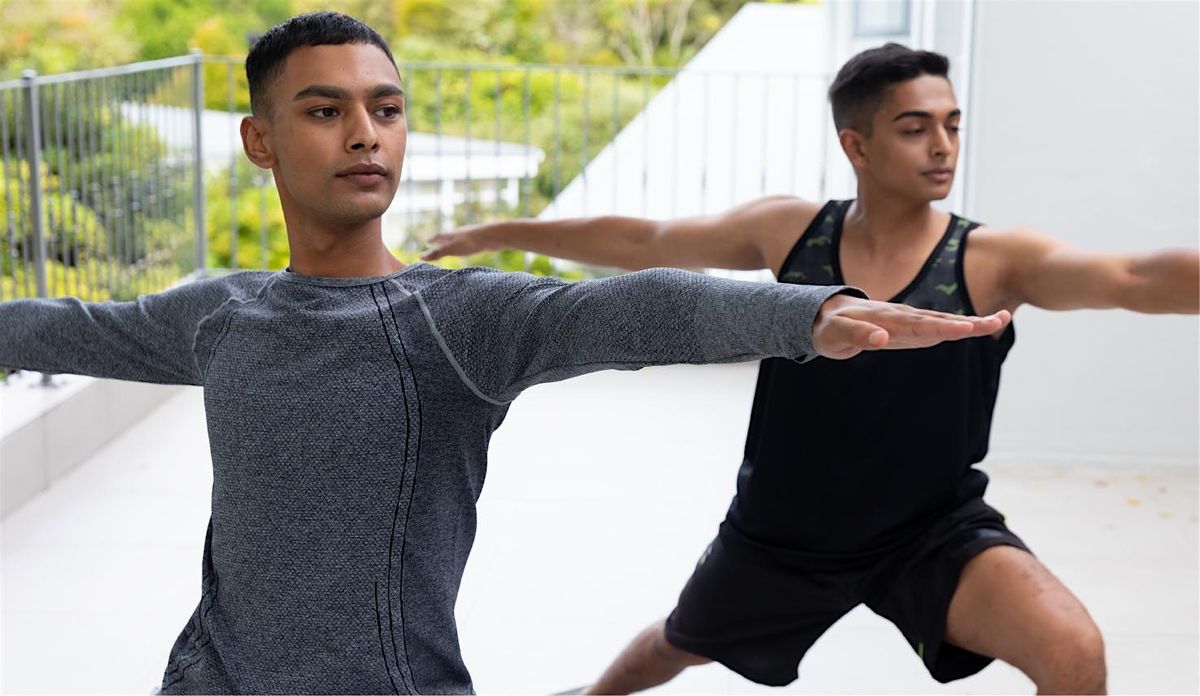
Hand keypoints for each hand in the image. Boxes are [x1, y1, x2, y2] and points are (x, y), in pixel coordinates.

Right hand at [421, 224, 496, 260]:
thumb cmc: (470, 242)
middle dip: (439, 240)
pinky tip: (466, 247)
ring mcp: (467, 236)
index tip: (426, 241)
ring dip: (450, 242)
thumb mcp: (451, 249)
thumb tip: (420, 258)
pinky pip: (466, 242)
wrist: (492, 236)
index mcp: (449, 235)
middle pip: (446, 236)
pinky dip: (461, 245)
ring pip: (456, 239)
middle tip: (434, 241)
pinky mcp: (477, 240)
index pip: (437, 236)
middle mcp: (457, 233)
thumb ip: (436, 253)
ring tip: (448, 245)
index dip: (432, 239)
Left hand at [812, 293, 1011, 359]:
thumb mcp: (833, 334)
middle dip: (970, 323)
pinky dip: (957, 327)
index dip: (945, 328)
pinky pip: (936, 327)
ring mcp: (907, 322)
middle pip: (941, 321)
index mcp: (887, 319)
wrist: (825, 315)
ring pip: (943, 322)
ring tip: (1000, 320)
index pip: (921, 324)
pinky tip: (977, 327)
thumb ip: (855, 335)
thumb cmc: (827, 327)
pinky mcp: (908, 328)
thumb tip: (881, 338)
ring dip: (970, 323)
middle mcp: (902, 317)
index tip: (969, 329)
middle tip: (1001, 320)